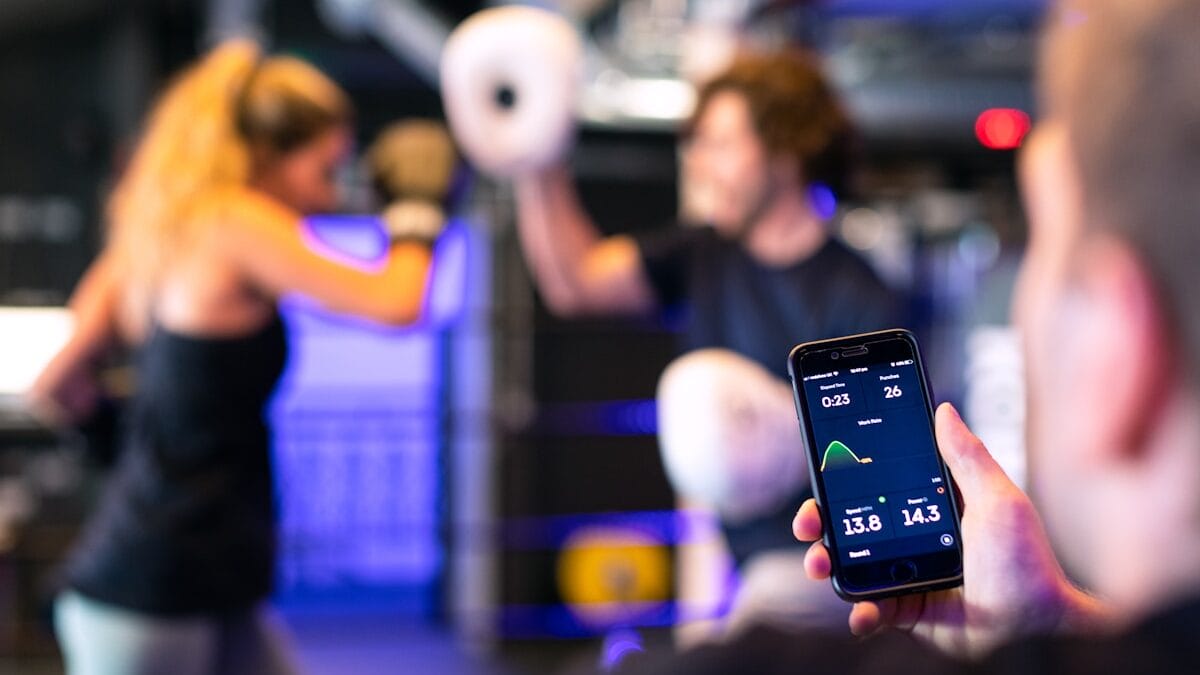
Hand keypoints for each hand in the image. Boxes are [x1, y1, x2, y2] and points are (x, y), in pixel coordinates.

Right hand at [793, 402, 1106, 655]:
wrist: (1036, 629)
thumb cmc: (1029, 564)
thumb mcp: (998, 499)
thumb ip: (967, 457)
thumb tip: (945, 411)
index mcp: (931, 508)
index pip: (877, 487)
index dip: (843, 480)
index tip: (822, 471)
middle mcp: (914, 540)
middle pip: (851, 525)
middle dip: (819, 522)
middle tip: (808, 523)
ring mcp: (908, 576)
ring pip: (851, 566)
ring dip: (826, 564)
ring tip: (820, 564)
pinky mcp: (908, 613)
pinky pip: (872, 612)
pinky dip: (860, 613)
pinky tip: (862, 611)